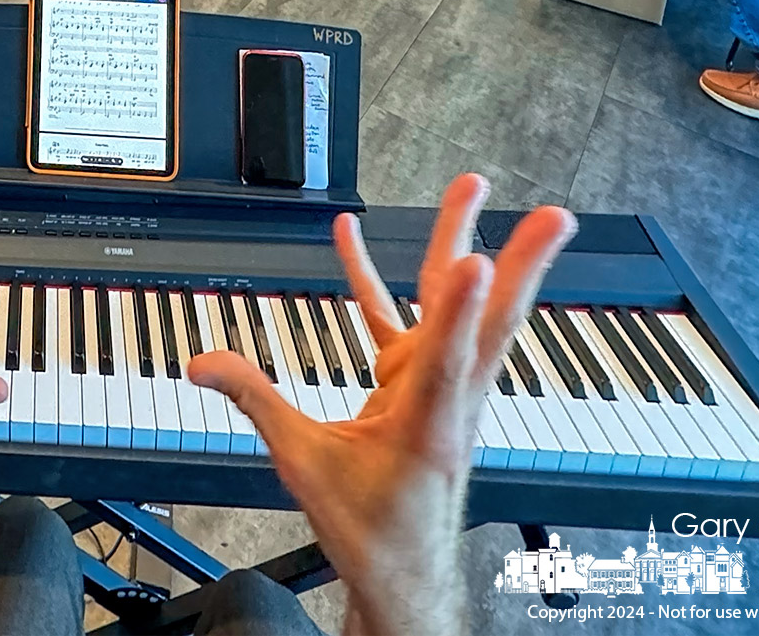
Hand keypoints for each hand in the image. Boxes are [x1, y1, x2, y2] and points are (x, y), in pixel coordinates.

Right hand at [190, 176, 574, 635]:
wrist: (402, 570)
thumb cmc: (372, 529)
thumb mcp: (304, 465)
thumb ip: (254, 402)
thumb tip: (204, 361)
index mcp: (427, 423)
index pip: (445, 356)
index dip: (458, 307)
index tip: (477, 255)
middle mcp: (447, 397)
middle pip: (489, 318)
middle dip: (522, 263)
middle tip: (553, 216)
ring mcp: (439, 385)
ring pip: (461, 308)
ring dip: (466, 245)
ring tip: (470, 189)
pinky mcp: (419, 384)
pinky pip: (402, 320)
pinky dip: (379, 279)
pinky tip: (351, 239)